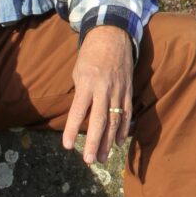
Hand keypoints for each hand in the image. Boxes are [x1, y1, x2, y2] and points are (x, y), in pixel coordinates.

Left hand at [60, 26, 134, 164]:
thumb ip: (81, 94)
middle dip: (93, 142)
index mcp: (87, 83)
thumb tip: (81, 117)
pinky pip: (126, 112)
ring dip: (108, 141)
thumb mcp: (78, 71)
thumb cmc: (90, 54)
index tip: (67, 146)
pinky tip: (117, 142)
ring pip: (114, 120)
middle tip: (89, 160)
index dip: (71, 130)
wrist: (113, 36)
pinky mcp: (128, 89)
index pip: (78, 112)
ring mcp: (118, 90)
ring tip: (101, 157)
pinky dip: (123, 129)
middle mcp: (104, 89)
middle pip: (99, 121)